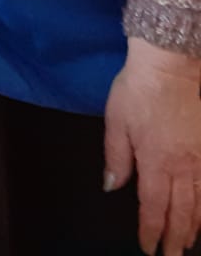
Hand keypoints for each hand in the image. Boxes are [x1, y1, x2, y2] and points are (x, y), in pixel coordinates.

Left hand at [105, 37, 200, 255]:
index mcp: (156, 162)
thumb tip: (113, 187)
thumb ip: (116, 158)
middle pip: (181, 212)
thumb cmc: (137, 91)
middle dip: (175, 237)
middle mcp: (183, 167)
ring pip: (200, 203)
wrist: (170, 68)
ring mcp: (200, 159)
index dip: (151, 231)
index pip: (153, 207)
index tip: (148, 248)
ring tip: (187, 243)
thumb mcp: (116, 122)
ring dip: (194, 226)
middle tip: (170, 255)